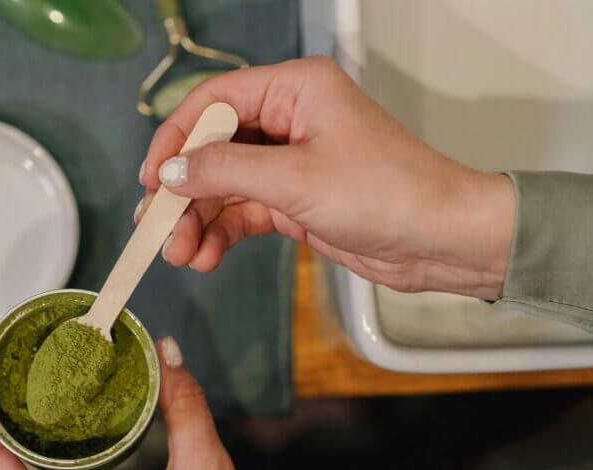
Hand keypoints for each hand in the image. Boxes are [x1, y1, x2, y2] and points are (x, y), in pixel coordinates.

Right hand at [138, 57, 514, 299]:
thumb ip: (225, 171)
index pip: (214, 102)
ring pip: (225, 186)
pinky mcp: (297, 200)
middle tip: (158, 229)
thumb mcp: (295, 179)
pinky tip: (207, 257)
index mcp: (295, 90)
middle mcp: (291, 120)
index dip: (176, 139)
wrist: (440, 240)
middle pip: (214, 148)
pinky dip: (223, 234)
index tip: (152, 180)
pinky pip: (245, 212)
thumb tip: (170, 172)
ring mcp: (292, 162)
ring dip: (199, 221)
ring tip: (181, 255)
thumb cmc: (388, 193)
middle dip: (184, 192)